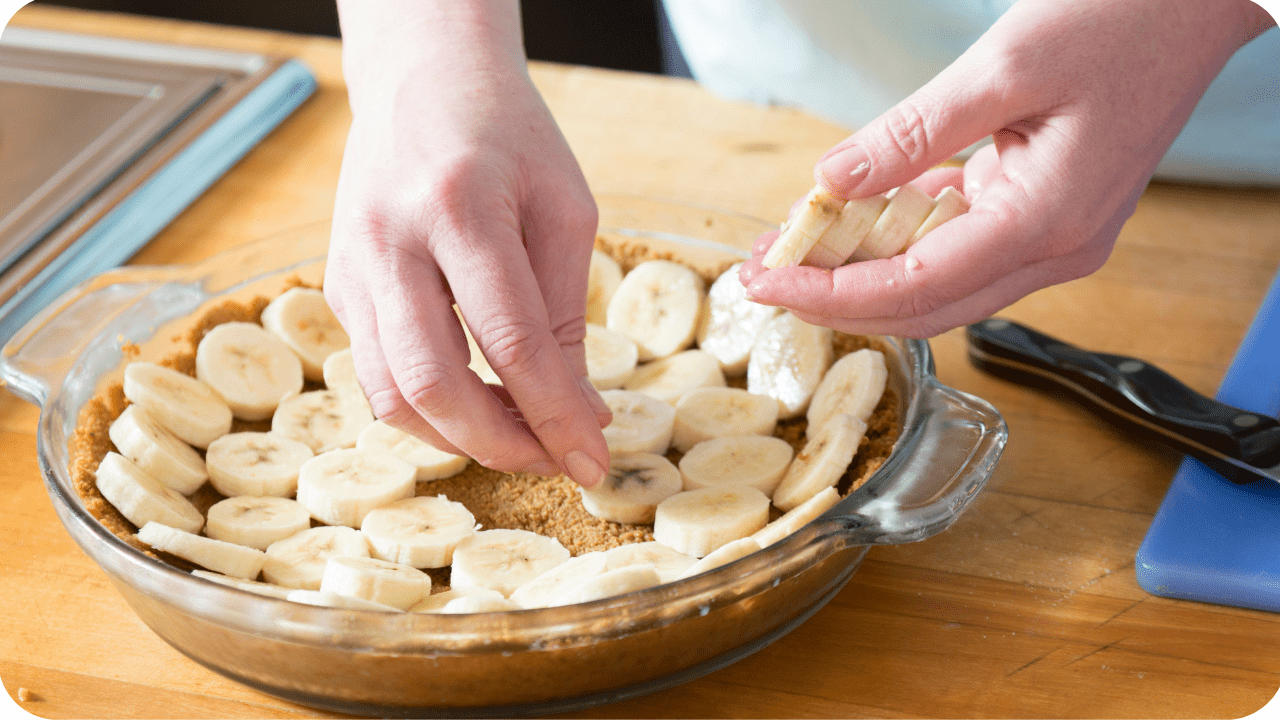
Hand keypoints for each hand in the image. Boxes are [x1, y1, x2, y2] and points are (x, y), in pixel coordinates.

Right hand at [325, 0, 610, 486]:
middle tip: (552, 458)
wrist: (421, 77)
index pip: (511, 342)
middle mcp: (391, 240)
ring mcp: (352, 265)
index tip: (592, 462)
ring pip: (390, 394)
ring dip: (459, 437)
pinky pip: (377, 372)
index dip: (555, 415)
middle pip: (433, 383)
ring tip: (518, 434)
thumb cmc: (508, 136)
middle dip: (499, 443)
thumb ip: (565, 313)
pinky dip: (429, 407)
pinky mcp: (338, 284)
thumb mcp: (562, 208)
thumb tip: (579, 412)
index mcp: (460, 207)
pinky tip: (477, 403)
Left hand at [740, 0, 1275, 337]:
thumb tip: (832, 179)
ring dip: (863, 272)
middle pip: (923, 306)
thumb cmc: (1120, 22)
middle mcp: (1054, 250)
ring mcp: (1053, 239)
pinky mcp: (1044, 216)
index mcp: (1046, 223)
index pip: (913, 288)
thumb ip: (911, 132)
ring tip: (793, 248)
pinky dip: (901, 240)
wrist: (1193, 5)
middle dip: (835, 297)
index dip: (829, 292)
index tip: (764, 280)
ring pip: (937, 285)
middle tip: (762, 276)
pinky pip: (959, 247)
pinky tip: (851, 219)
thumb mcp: (1002, 68)